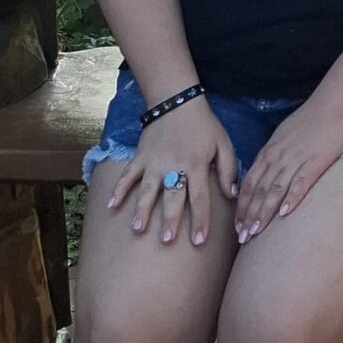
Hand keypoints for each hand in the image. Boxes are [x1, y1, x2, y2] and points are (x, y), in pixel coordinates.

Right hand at [107, 99, 238, 246]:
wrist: (177, 101)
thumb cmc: (203, 125)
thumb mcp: (223, 143)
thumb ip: (229, 169)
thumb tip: (232, 195)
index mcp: (196, 165)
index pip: (200, 198)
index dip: (200, 220)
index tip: (199, 241)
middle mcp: (174, 166)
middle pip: (172, 197)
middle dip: (170, 220)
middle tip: (167, 240)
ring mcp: (154, 162)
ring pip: (147, 190)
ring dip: (142, 209)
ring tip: (137, 229)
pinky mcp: (140, 157)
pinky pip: (127, 175)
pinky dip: (118, 190)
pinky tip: (111, 206)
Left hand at [233, 92, 342, 240]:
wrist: (334, 104)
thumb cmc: (311, 119)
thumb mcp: (284, 135)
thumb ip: (273, 155)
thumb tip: (266, 172)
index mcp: (269, 152)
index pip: (249, 183)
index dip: (242, 206)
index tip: (237, 226)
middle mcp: (278, 157)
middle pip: (258, 190)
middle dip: (248, 216)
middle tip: (241, 238)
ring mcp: (296, 159)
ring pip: (274, 190)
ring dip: (263, 213)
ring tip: (256, 232)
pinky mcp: (315, 161)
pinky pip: (301, 182)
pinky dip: (291, 198)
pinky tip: (284, 215)